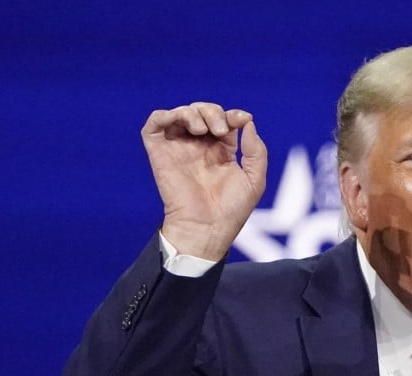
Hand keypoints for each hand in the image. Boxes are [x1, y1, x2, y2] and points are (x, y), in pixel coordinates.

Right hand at [141, 102, 267, 260]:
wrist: (206, 228)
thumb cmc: (231, 211)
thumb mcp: (254, 180)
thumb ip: (256, 151)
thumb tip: (248, 123)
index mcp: (221, 152)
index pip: (225, 121)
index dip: (233, 115)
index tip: (242, 120)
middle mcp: (199, 148)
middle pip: (203, 112)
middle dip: (213, 111)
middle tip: (220, 129)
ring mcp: (179, 149)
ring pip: (181, 113)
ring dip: (193, 112)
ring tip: (203, 130)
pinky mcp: (160, 152)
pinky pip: (154, 124)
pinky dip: (165, 114)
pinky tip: (183, 123)